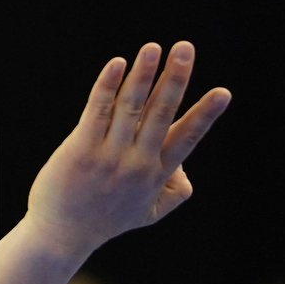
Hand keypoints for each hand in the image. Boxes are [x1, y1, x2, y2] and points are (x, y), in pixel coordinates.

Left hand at [23, 42, 230, 259]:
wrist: (61, 235)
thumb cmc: (105, 220)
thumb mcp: (149, 213)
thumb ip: (175, 192)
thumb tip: (186, 170)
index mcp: (157, 174)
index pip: (186, 138)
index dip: (205, 114)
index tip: (223, 92)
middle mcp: (137, 163)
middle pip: (161, 114)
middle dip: (175, 79)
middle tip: (185, 48)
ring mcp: (109, 156)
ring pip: (131, 108)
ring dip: (143, 75)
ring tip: (153, 48)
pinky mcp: (80, 149)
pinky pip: (98, 111)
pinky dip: (108, 86)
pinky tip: (118, 64)